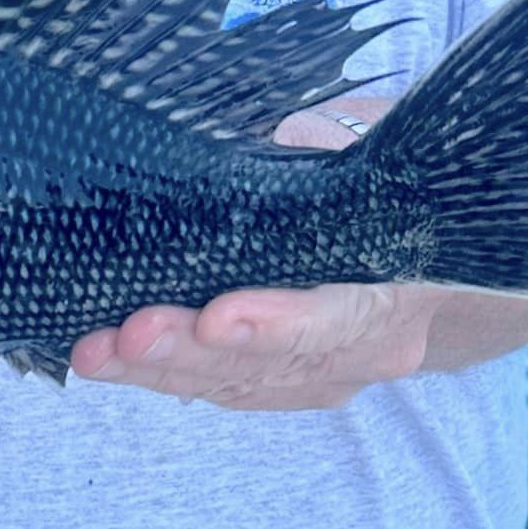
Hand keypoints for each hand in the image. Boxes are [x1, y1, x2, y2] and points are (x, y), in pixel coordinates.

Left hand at [72, 93, 432, 409]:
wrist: (432, 231)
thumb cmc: (380, 168)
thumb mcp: (350, 141)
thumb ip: (298, 152)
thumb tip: (220, 143)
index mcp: (397, 277)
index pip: (331, 315)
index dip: (271, 323)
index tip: (213, 316)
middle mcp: (373, 342)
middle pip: (272, 361)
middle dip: (190, 351)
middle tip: (124, 337)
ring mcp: (337, 370)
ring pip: (242, 382)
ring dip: (164, 370)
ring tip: (95, 353)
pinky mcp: (299, 381)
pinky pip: (233, 387)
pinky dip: (173, 376)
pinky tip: (118, 361)